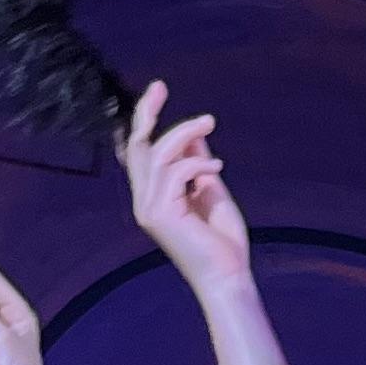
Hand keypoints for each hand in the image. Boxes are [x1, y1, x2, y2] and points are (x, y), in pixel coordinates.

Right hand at [122, 81, 253, 290]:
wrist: (228, 277)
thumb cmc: (223, 242)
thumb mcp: (210, 190)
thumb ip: (197, 162)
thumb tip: (192, 133)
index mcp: (154, 197)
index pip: (139, 153)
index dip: (143, 121)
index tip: (156, 92)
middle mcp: (145, 202)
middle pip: (137, 147)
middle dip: (147, 113)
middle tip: (160, 86)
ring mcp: (149, 210)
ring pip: (158, 154)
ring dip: (184, 132)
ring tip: (209, 123)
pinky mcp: (160, 215)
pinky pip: (175, 172)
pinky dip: (197, 163)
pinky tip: (217, 168)